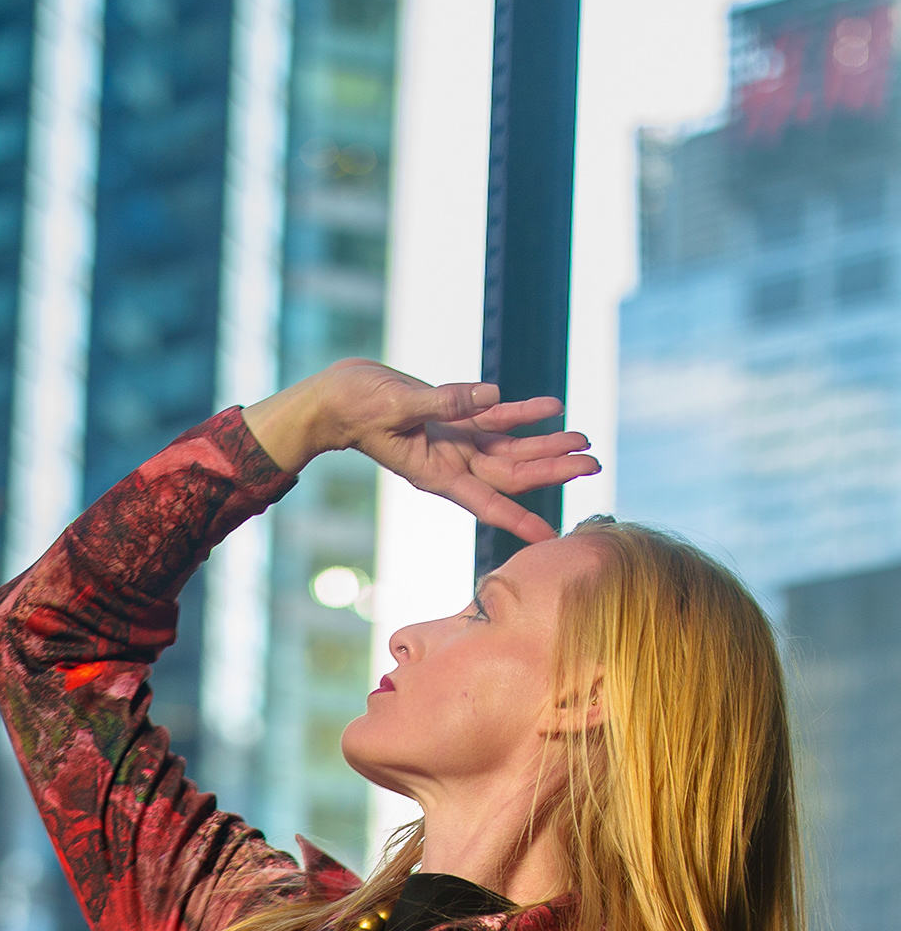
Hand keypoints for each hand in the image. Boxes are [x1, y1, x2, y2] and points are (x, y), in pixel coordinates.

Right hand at [244, 359, 600, 543]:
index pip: (488, 502)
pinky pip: (495, 419)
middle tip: (594, 465)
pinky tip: (552, 407)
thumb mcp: (397, 405)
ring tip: (586, 440)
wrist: (335, 399)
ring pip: (512, 449)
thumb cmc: (356, 406)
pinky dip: (523, 413)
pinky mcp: (453, 420)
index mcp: (437, 473)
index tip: (550, 537)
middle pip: (514, 474)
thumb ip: (445, 402)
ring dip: (548, 445)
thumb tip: (492, 394)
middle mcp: (453, 464)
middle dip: (555, 470)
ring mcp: (455, 444)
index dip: (520, 519)